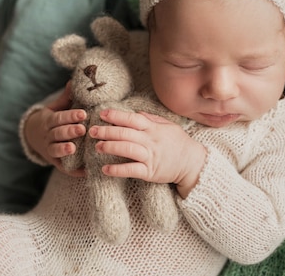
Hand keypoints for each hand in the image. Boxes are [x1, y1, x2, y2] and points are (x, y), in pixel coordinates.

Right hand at [24, 82, 87, 176]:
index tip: (83, 113)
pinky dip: (73, 171)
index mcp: (49, 120)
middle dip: (69, 131)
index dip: (70, 116)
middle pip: (57, 133)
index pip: (59, 118)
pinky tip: (85, 171)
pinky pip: (63, 168)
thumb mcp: (55, 107)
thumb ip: (66, 97)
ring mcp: (49, 149)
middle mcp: (48, 135)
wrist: (33, 136)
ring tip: (73, 148)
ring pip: (55, 149)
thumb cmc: (52, 119)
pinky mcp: (55, 162)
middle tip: (82, 129)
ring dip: (64, 150)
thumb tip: (74, 81)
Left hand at [90, 110, 206, 197]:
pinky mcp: (150, 172)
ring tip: (97, 146)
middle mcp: (150, 141)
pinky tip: (105, 169)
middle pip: (125, 133)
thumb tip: (135, 112)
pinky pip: (131, 170)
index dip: (116, 115)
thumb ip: (151, 119)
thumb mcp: (168, 126)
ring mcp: (150, 156)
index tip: (102, 113)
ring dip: (110, 147)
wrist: (192, 163)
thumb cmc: (179, 143)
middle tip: (92, 130)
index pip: (132, 119)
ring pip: (127, 149)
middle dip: (107, 131)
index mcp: (153, 128)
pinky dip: (117, 169)